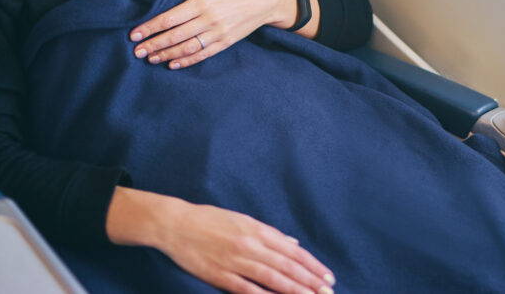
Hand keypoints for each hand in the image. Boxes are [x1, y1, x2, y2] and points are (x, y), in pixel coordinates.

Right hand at [107, 188, 334, 293]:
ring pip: (271, 278)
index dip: (312, 264)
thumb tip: (292, 242)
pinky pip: (246, 289)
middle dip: (310, 280)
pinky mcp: (219, 274)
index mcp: (257, 229)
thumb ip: (269, 233)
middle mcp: (250, 244)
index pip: (292, 250)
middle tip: (328, 292)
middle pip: (286, 265)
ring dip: (294, 290)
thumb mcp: (243, 219)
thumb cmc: (210, 220)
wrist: (176, 223)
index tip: (327, 276)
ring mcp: (235, 260)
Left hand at [130, 0, 293, 68]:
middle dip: (153, 44)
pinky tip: (173, 64)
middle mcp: (210, 19)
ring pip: (187, 47)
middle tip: (136, 51)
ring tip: (149, 59)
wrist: (266, 1)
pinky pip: (203, 54)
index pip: (171, 17)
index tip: (135, 34)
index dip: (151, 27)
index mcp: (204, 2)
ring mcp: (218, 33)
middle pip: (176, 35)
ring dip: (166, 54)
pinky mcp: (226, 42)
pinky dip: (187, 61)